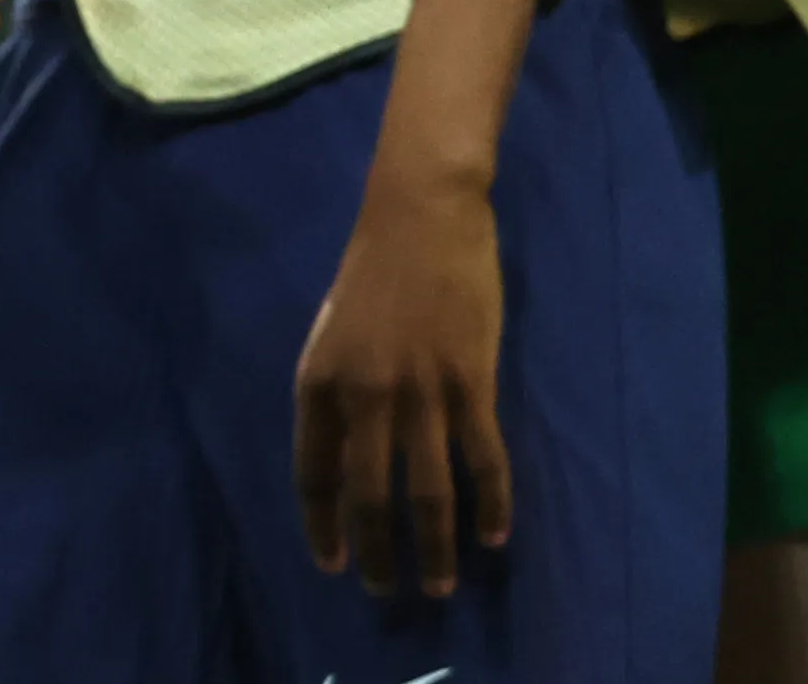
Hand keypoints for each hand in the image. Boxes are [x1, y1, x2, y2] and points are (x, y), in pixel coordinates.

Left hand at [292, 157, 512, 600]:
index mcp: (319, 380)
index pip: (313, 472)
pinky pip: (482, 460)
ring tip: (443, 584)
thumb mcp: (331, 332)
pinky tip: (494, 534)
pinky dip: (491, 504)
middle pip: (369, 494)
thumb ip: (337, 391)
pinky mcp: (472, 383)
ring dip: (435, 546)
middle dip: (379, 552)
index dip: (322, 525)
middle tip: (389, 592)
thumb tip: (343, 453)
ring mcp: (420, 391)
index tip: (333, 564)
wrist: (420, 215)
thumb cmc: (372, 272)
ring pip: (428, 491)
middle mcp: (363, 394)